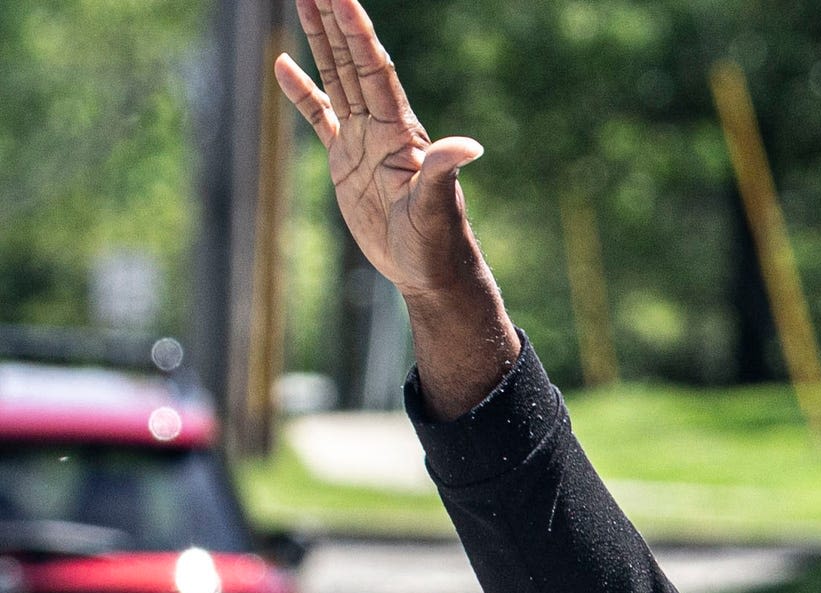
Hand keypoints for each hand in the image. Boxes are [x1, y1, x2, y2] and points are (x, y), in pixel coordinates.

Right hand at [274, 0, 487, 303]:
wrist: (430, 271)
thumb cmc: (438, 244)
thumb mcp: (437, 209)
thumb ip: (444, 173)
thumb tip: (470, 146)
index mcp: (399, 132)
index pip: (374, 70)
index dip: (358, 32)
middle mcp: (380, 127)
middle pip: (352, 62)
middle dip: (335, 21)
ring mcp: (362, 141)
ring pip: (336, 79)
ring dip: (320, 42)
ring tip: (304, 1)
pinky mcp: (346, 161)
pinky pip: (320, 117)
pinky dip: (302, 92)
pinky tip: (284, 65)